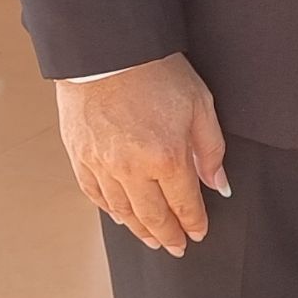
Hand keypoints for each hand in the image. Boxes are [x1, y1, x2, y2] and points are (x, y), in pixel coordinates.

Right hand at [55, 53, 228, 255]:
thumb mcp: (200, 105)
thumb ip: (211, 149)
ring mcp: (101, 165)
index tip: (198, 233)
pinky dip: (109, 210)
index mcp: (167, 157)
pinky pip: (95, 194)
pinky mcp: (79, 155)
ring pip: (122, 211)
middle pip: (153, 216)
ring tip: (152, 238)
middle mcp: (132, 169)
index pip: (184, 204)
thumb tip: (219, 184)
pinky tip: (120, 216)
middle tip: (176, 247)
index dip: (194, 222)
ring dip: (139, 229)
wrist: (108, 50)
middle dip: (168, 235)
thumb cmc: (158, 72)